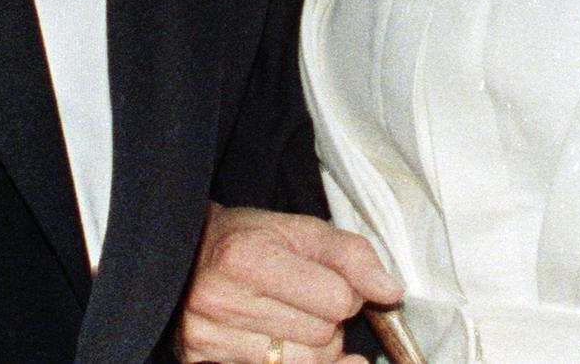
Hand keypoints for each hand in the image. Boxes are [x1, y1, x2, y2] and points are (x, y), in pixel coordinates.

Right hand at [176, 204, 400, 363]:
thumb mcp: (301, 230)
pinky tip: (284, 349)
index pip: (337, 300)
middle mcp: (221, 300)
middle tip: (306, 301)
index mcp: (245, 257)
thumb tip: (391, 292)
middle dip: (328, 322)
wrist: (189, 254)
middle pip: (322, 339)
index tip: (327, 281)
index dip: (345, 292)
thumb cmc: (250, 240)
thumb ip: (352, 255)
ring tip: (291, 322)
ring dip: (312, 349)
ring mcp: (208, 339)